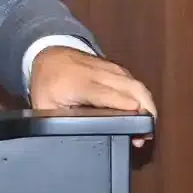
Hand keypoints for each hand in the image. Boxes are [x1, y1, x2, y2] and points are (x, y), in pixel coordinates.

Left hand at [29, 46, 156, 147]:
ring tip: (147, 128)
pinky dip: (143, 97)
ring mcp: (109, 68)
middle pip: (132, 88)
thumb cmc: (46, 82)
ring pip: (137, 85)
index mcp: (79, 84)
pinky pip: (134, 82)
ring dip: (148, 105)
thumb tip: (68, 138)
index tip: (138, 126)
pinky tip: (143, 113)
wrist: (48, 53)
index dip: (126, 109)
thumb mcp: (44, 105)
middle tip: (146, 134)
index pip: (110, 95)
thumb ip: (57, 121)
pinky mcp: (116, 68)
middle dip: (147, 110)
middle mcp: (98, 73)